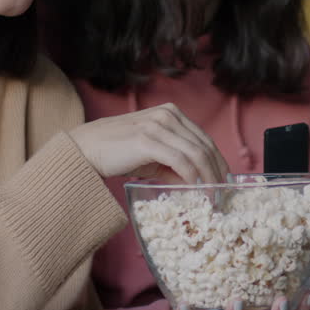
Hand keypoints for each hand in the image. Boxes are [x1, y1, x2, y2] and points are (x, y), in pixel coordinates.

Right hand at [68, 103, 228, 184]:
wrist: (85, 149)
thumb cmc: (117, 153)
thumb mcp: (151, 157)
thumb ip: (174, 166)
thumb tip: (196, 184)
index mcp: (171, 113)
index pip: (204, 138)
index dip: (217, 161)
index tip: (224, 181)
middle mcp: (167, 115)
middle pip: (204, 145)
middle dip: (217, 171)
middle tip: (223, 193)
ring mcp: (158, 125)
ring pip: (196, 153)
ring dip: (208, 177)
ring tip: (213, 196)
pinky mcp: (148, 140)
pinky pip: (181, 161)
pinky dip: (192, 177)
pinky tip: (196, 190)